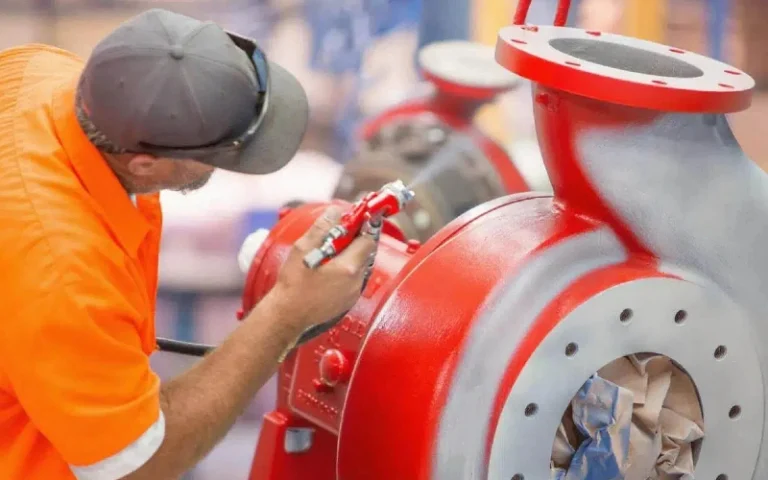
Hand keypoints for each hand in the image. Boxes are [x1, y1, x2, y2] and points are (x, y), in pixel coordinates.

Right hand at [269, 206, 376, 333]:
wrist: (287, 315)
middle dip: (354, 241)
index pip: (368, 240)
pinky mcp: (348, 301)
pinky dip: (346, 270)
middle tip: (337, 236)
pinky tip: (329, 269)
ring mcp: (353, 293)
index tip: (353, 222)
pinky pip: (354, 279)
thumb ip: (322, 228)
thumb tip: (335, 212)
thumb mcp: (303, 249)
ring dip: (350, 256)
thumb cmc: (293, 286)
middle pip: (366, 252)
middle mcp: (356, 281)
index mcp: (349, 267)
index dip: (361, 228)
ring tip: (330, 253)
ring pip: (360, 266)